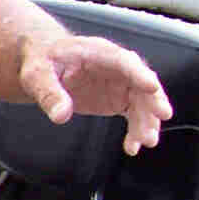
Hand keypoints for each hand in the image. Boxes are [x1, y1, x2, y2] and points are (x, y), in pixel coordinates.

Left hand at [19, 35, 172, 154]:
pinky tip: (132, 147)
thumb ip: (49, 93)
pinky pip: (135, 114)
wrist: (44, 63)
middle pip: (141, 82)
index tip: (152, 86)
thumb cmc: (42, 61)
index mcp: (99, 53)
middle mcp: (116, 67)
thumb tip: (61, 116)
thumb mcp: (37, 75)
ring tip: (146, 142)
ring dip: (147, 121)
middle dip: (153, 99)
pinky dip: (137, 130)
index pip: (124, 61)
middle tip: (161, 116)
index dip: (139, 73)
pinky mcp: (118, 98)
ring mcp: (120, 83)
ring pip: (143, 102)